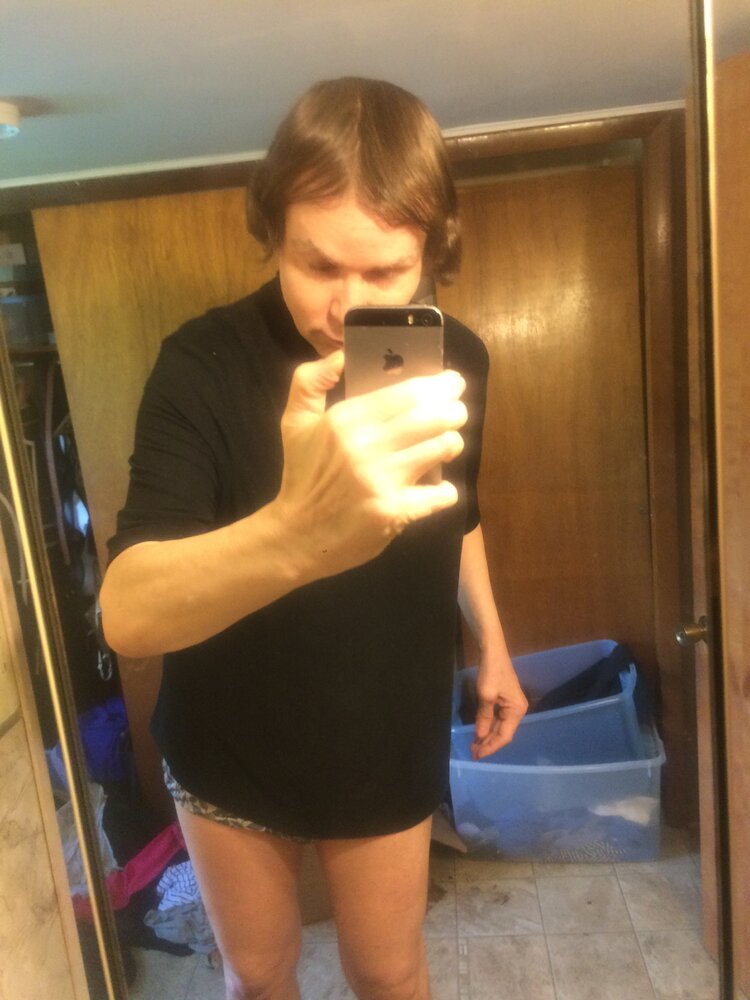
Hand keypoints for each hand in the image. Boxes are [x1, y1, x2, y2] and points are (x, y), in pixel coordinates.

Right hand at [276, 351, 467, 579]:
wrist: (296, 535)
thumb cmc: (302, 475)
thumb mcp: (294, 421)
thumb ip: (310, 380)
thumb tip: (341, 354)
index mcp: (345, 419)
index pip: (408, 392)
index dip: (440, 385)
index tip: (452, 383)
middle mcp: (365, 446)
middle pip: (432, 416)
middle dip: (455, 410)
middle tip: (457, 412)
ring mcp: (381, 480)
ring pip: (441, 448)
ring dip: (453, 444)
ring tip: (448, 443)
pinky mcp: (394, 512)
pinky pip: (440, 494)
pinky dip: (446, 490)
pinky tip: (439, 487)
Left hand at [471, 652, 527, 760]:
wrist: (492, 651)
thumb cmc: (491, 672)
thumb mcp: (486, 696)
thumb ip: (484, 718)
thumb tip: (480, 737)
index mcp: (517, 711)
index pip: (505, 736)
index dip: (491, 746)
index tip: (478, 755)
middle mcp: (517, 710)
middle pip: (502, 733)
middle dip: (488, 743)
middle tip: (473, 754)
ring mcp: (511, 706)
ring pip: (499, 727)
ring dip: (487, 736)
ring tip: (474, 747)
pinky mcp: (504, 701)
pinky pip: (497, 719)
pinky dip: (488, 726)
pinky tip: (479, 733)